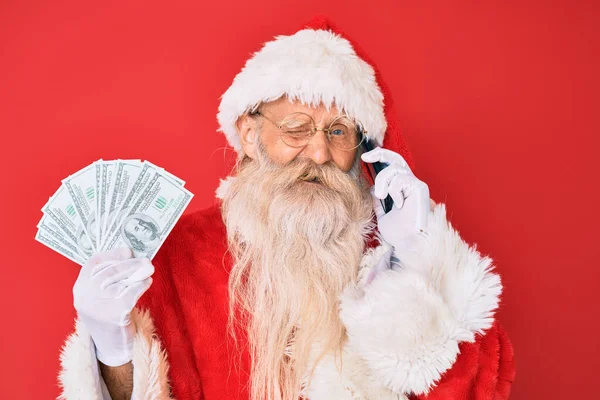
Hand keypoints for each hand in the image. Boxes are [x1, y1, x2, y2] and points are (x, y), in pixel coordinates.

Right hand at [73, 248, 153, 365]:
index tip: (128, 251)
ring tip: (149, 271)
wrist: (111, 348)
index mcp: (80, 289)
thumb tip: (132, 256)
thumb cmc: (110, 316)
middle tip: (146, 260)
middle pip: (109, 272)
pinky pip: (131, 294)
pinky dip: (141, 286)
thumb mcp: (101, 296)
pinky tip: (147, 283)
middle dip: (130, 264)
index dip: (112, 255)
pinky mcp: (114, 316)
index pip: (93, 263)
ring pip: (121, 282)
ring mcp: (98, 307)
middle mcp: (84, 297)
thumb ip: (110, 278)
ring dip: (138, 274)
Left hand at [361, 147, 430, 254]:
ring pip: (394, 169)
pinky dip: (394, 191)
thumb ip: (379, 202)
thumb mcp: (382, 215)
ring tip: (382, 196)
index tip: (365, 157)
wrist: (408, 244)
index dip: (380, 157)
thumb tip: (372, 188)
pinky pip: (400, 180)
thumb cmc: (399, 234)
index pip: (392, 166)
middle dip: (380, 154)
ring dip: (383, 182)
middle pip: (396, 159)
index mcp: (402, 189)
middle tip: (366, 157)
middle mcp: (410, 184)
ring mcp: (416, 185)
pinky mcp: (420, 188)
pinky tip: (399, 204)